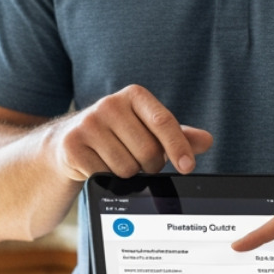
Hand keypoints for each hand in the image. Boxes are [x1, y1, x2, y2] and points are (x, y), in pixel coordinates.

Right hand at [48, 85, 211, 179]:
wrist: (66, 145)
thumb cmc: (116, 138)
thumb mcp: (147, 132)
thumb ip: (177, 136)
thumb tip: (206, 141)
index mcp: (133, 95)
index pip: (163, 121)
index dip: (178, 146)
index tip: (188, 167)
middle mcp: (109, 104)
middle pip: (148, 151)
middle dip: (150, 166)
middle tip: (140, 163)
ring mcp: (88, 124)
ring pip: (127, 167)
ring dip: (128, 175)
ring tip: (116, 162)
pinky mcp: (72, 145)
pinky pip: (104, 175)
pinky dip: (107, 179)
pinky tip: (98, 166)